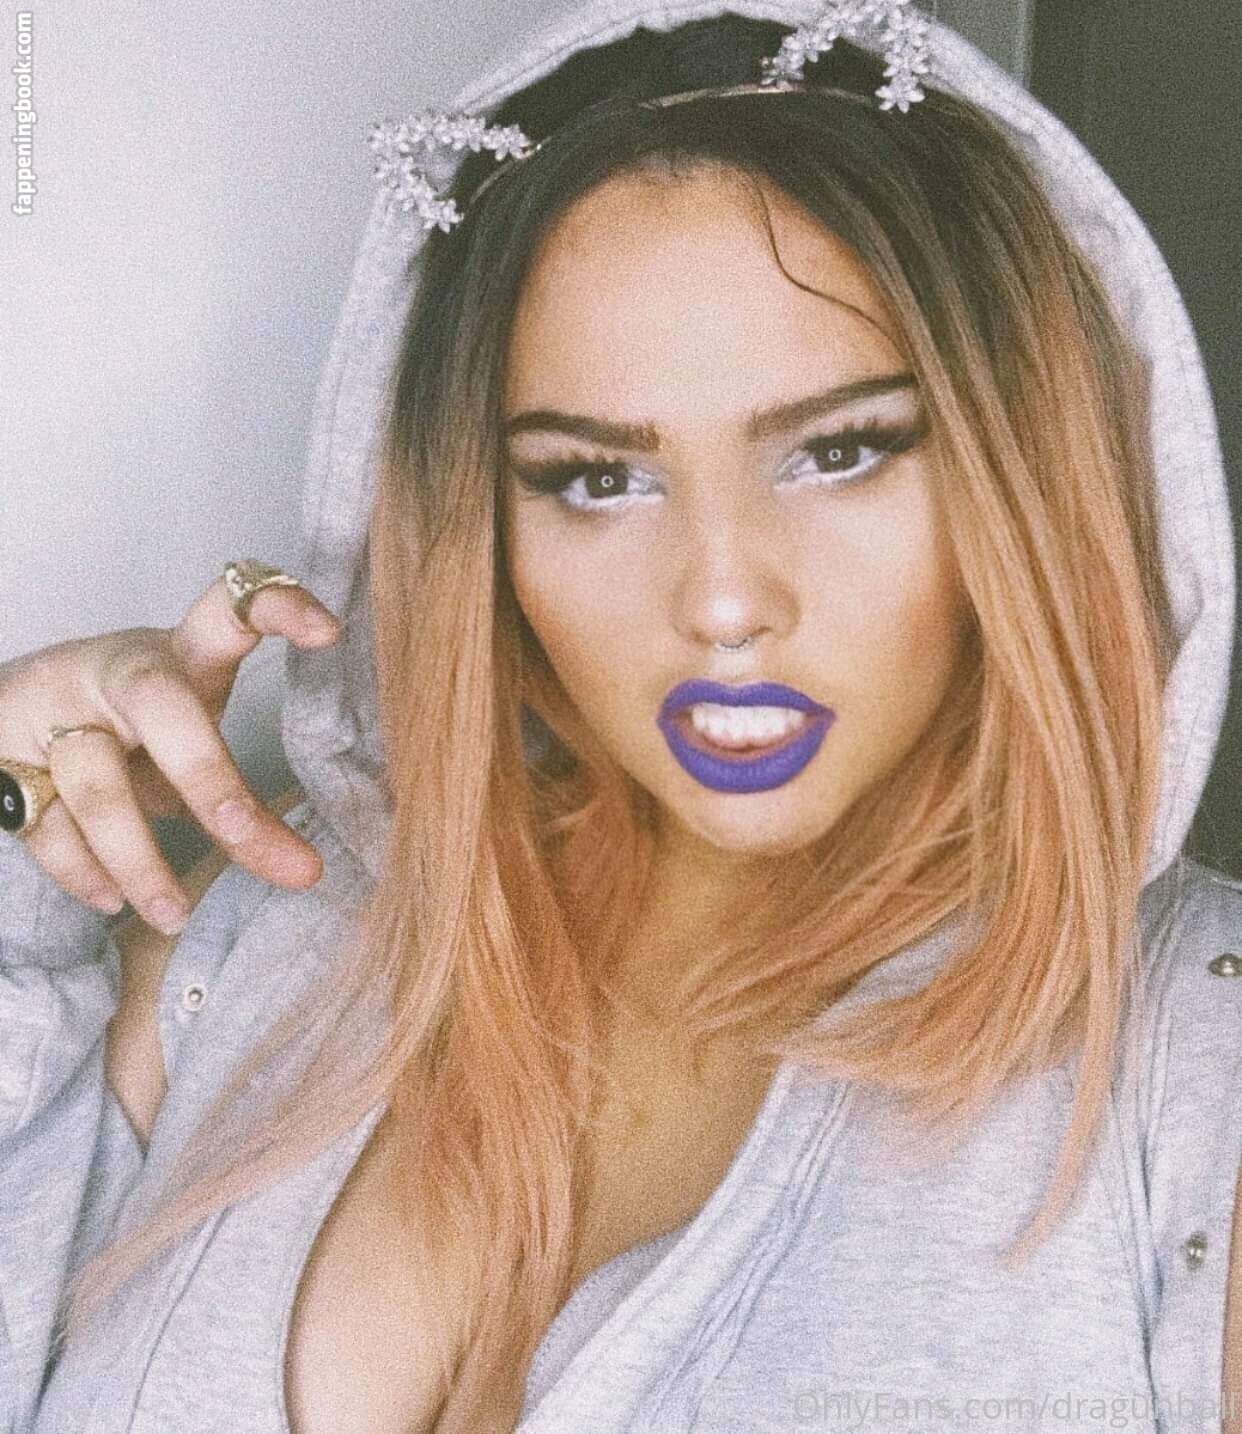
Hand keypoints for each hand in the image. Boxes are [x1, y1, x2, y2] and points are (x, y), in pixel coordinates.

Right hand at [0, 572, 340, 934]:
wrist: (18, 717)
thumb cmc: (134, 733)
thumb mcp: (187, 744)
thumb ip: (237, 803)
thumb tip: (302, 872)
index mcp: (179, 653)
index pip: (231, 607)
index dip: (279, 608)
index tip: (329, 632)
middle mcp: (114, 670)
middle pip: (160, 703)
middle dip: (207, 776)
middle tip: (244, 834)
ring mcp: (53, 709)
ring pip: (96, 781)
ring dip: (139, 858)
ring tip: (174, 913)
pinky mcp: (3, 756)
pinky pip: (44, 823)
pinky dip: (82, 870)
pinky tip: (113, 900)